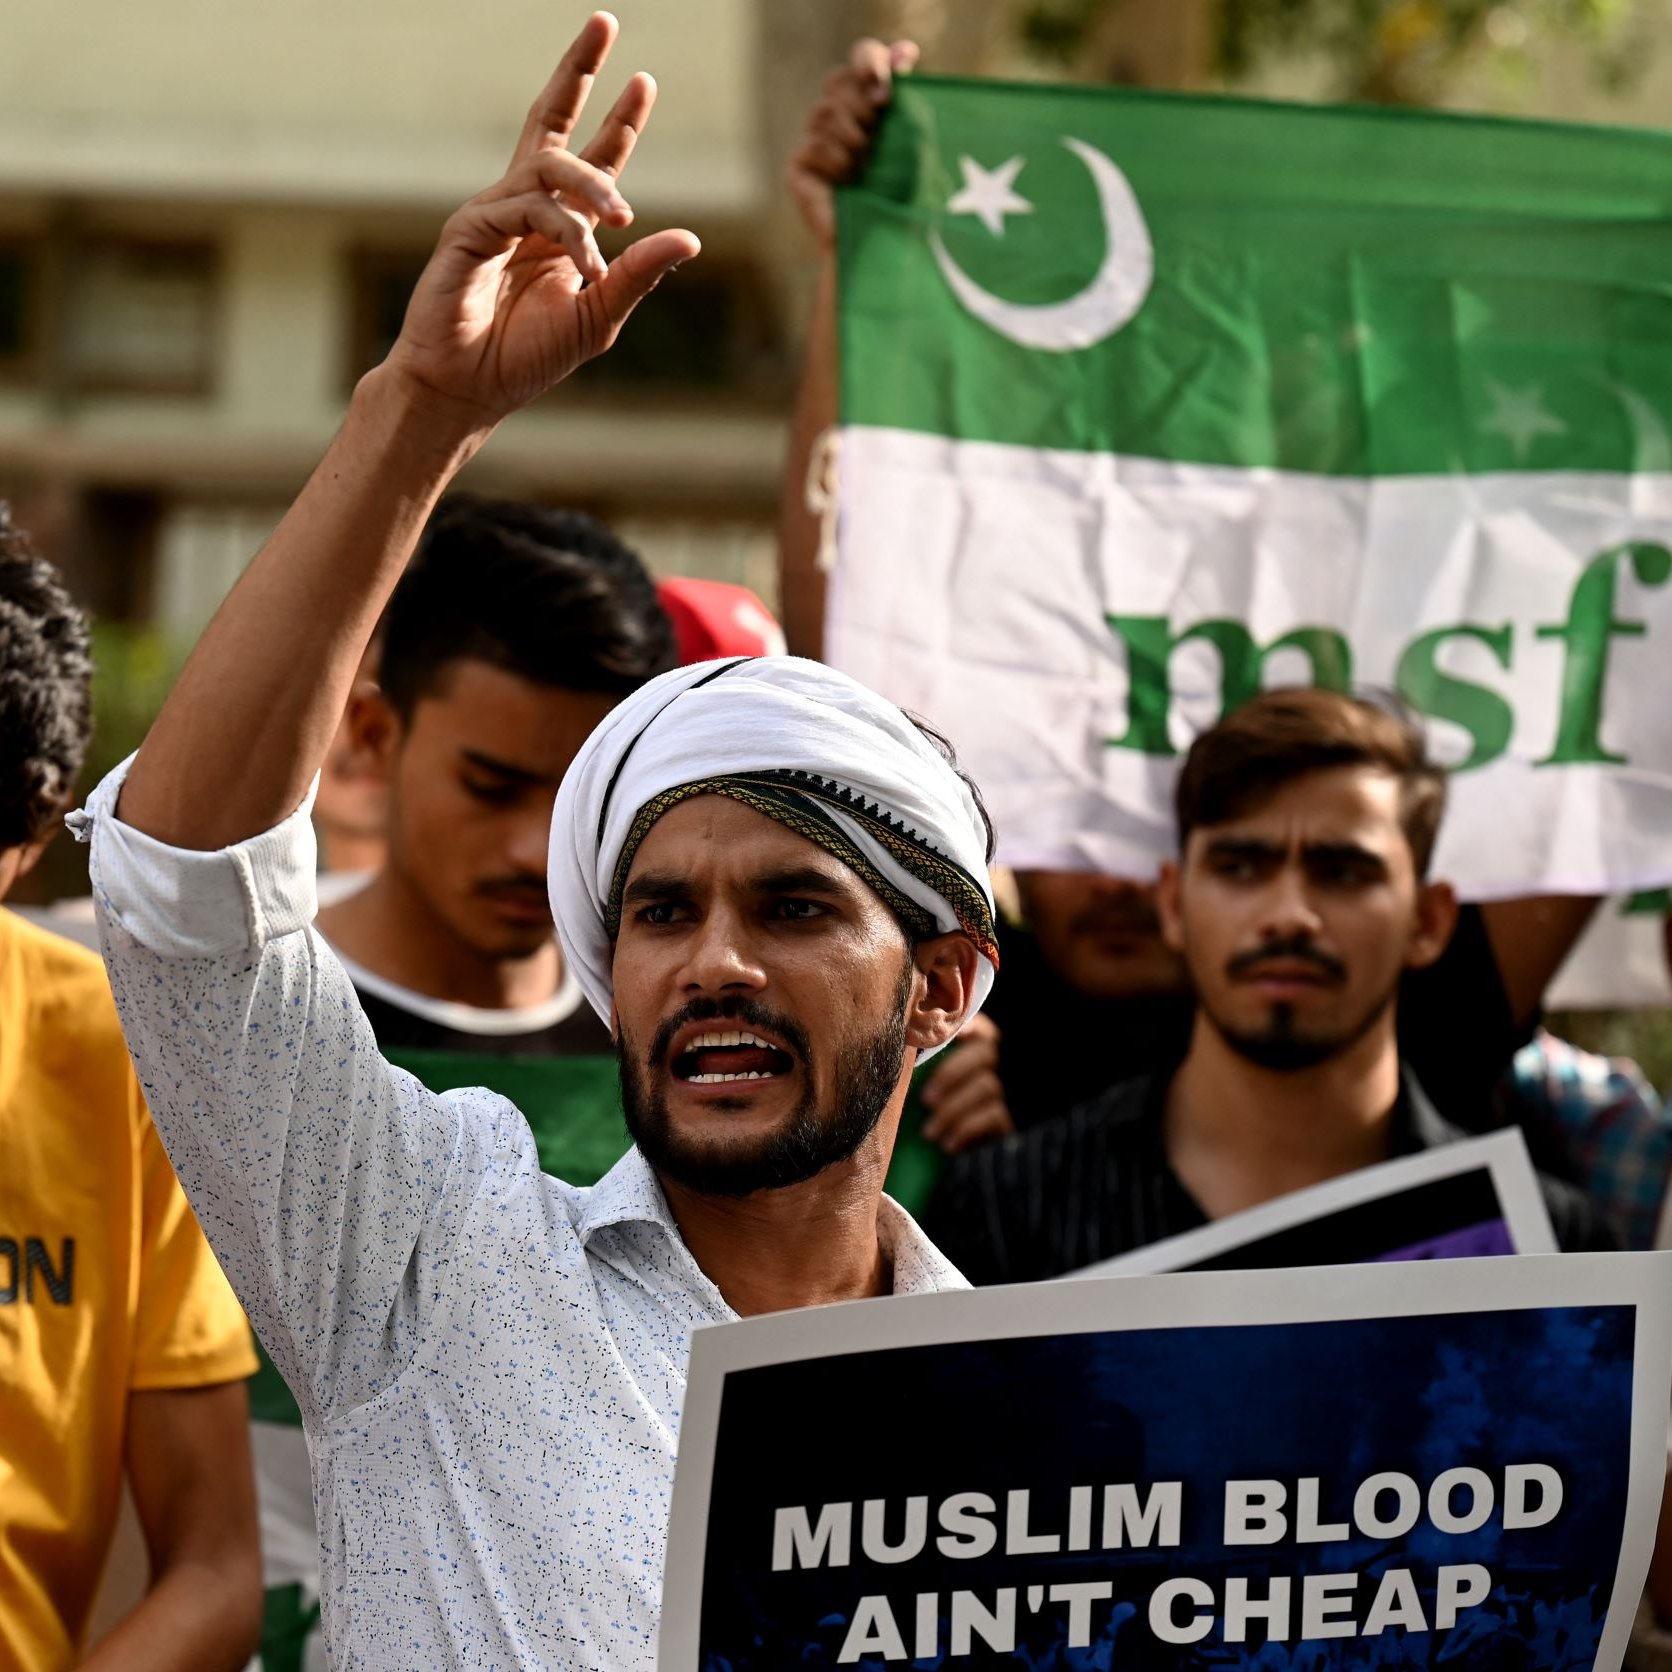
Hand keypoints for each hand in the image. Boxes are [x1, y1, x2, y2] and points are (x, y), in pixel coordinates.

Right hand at [383, 11, 699, 429]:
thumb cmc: (524, 359)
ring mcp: (493, 213)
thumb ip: (638, 276)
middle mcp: (524, 210)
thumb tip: (692, 238)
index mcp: (556, 229)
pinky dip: (564, 232)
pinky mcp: (470, 228)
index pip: (591, 160)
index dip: (618, 121)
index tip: (643, 80)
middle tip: (606, 24)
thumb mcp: (598, 315)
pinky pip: (527, 209)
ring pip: (549, 167)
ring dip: (593, 185)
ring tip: (621, 218)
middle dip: (578, 72)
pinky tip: (587, 263)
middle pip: (550, 122)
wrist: (467, 390)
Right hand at [787, 37, 918, 248]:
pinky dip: (836, 162)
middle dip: (861, 103)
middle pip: (837, 80)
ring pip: (824, 111)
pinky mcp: (799, 166)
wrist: (881, 246)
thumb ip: (906, 98)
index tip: (890, 80)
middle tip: (877, 130)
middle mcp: (840, 119)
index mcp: (869, 106)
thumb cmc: (903, 199)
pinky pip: (813, 144)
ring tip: (865, 167)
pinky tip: (847, 183)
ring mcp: (816, 141)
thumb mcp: (912, 143)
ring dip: (853, 139)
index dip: (870, 60)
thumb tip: (905, 51)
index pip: (862, 59)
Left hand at [920, 1013, 1014, 1154]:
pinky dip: (966, 1129)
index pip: (980, 1030)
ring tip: (928, 1132)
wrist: (936, 1162)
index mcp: (973, 1053)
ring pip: (987, 1086)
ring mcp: (1004, 1095)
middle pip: (985, 1053)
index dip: (971, 1026)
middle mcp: (994, 1068)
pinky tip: (947, 1145)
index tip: (957, 1033)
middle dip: (951, 1073)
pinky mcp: (1007, 1124)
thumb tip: (903, 1045)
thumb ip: (920, 1066)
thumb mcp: (922, 1088)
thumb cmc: (924, 1116)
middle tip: (925, 1099)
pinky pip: (994, 1117)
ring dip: (953, 1109)